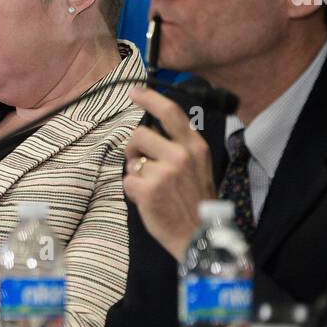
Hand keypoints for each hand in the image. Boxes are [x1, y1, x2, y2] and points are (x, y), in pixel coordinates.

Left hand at [122, 86, 217, 260]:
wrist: (200, 234)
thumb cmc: (195, 201)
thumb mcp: (198, 167)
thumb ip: (179, 148)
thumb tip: (153, 132)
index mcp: (195, 146)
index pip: (171, 113)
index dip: (150, 98)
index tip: (135, 91)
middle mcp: (181, 155)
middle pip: (140, 133)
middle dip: (133, 146)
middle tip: (138, 161)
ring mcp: (164, 172)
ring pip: (132, 160)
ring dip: (135, 172)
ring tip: (151, 187)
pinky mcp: (148, 189)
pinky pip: (127, 181)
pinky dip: (132, 191)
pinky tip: (148, 200)